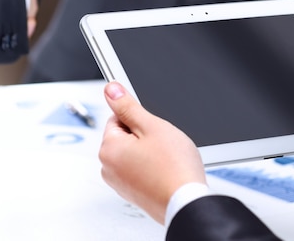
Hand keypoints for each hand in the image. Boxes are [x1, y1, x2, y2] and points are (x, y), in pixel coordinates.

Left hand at [99, 82, 206, 223]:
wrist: (186, 203)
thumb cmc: (173, 168)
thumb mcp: (152, 126)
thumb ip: (128, 106)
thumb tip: (111, 90)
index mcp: (108, 148)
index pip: (117, 117)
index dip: (140, 118)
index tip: (154, 126)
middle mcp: (108, 168)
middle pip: (124, 136)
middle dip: (144, 136)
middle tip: (164, 144)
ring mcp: (119, 183)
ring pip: (133, 153)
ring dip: (148, 152)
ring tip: (167, 159)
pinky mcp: (132, 193)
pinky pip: (138, 170)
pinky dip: (151, 167)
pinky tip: (166, 170)